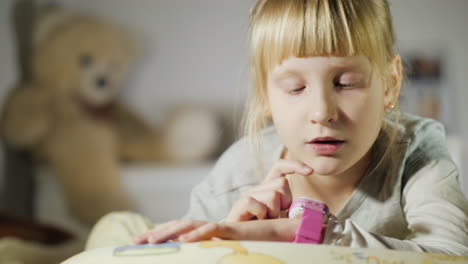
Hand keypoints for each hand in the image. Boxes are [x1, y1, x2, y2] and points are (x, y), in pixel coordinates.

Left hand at [133, 218, 299, 243]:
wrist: (280, 234)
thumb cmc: (253, 246)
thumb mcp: (225, 252)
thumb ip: (210, 253)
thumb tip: (192, 257)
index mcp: (206, 233)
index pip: (177, 232)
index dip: (158, 235)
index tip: (138, 243)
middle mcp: (210, 227)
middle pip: (177, 225)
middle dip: (155, 233)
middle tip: (135, 241)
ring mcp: (220, 227)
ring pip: (190, 224)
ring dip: (169, 232)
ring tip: (152, 242)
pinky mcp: (232, 230)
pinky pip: (213, 230)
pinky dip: (197, 235)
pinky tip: (183, 242)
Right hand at [226, 159, 312, 221]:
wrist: (237, 237)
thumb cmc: (261, 228)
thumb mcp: (279, 216)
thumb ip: (289, 208)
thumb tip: (306, 208)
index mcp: (268, 188)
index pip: (280, 167)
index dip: (294, 165)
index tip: (310, 171)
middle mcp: (258, 188)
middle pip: (282, 183)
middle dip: (285, 202)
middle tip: (275, 216)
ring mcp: (249, 195)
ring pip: (273, 195)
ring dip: (273, 212)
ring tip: (265, 221)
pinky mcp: (241, 204)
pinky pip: (259, 205)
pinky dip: (261, 215)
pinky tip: (257, 222)